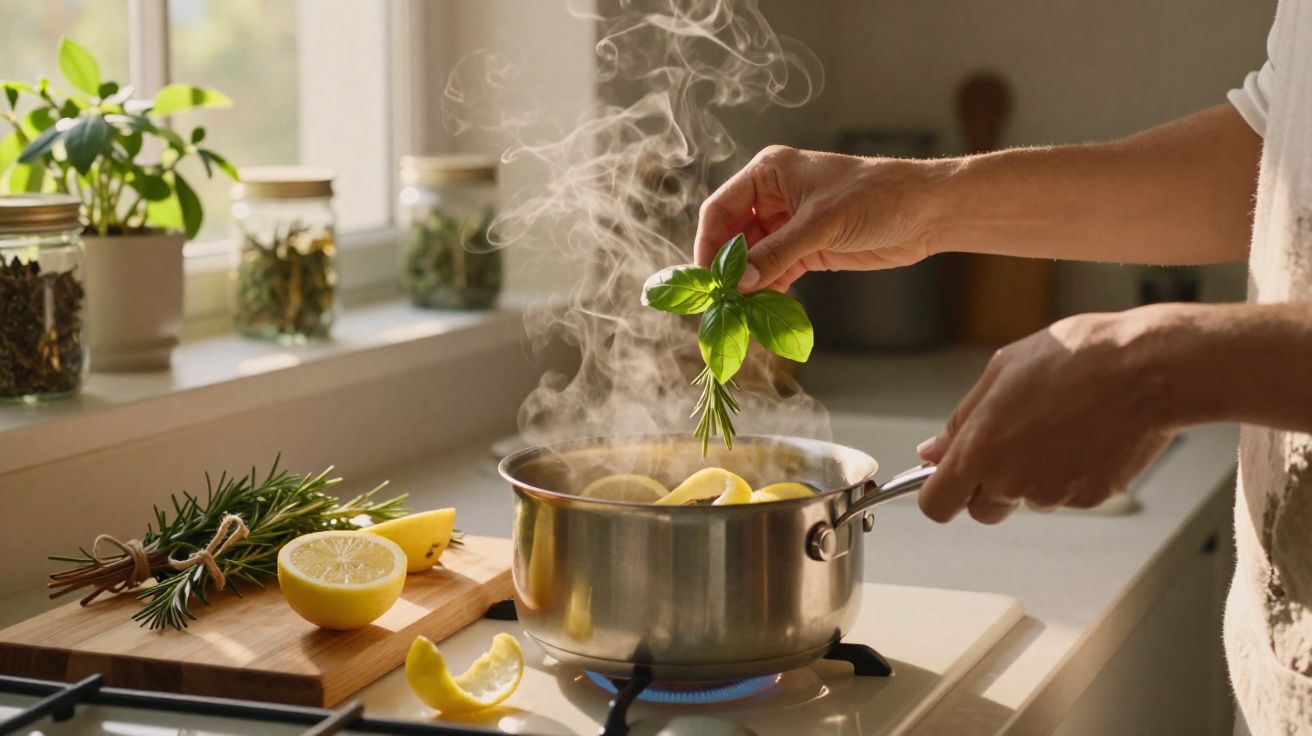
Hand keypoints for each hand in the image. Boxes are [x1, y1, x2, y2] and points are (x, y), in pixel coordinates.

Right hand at [694, 145, 935, 291]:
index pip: (720, 209)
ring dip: (746, 285)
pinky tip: (761, 312)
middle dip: (726, 269)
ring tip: (737, 314)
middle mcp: (773, 197)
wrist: (927, 211)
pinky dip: (768, 292)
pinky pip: (775, 273)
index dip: (709, 243)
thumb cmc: (877, 196)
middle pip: (732, 237)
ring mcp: (789, 225)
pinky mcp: (807, 250)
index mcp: (769, 173)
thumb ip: (777, 252)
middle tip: (719, 303)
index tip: (707, 278)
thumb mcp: (821, 223)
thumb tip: (739, 282)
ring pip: (753, 259)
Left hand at [916, 310, 1179, 523]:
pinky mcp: (1090, 498)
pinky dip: (1070, 474)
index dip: (939, 494)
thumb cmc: (1076, 359)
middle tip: (1010, 445)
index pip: (936, 505)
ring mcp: (1053, 494)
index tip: (945, 481)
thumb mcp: (999, 373)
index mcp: (979, 450)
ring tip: (1058, 425)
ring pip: (1027, 499)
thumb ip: (960, 421)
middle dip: (987, 488)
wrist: (1145, 368)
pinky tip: (1084, 435)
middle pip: (982, 510)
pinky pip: (1067, 495)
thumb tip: (932, 451)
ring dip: (1033, 475)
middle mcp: (1011, 481)